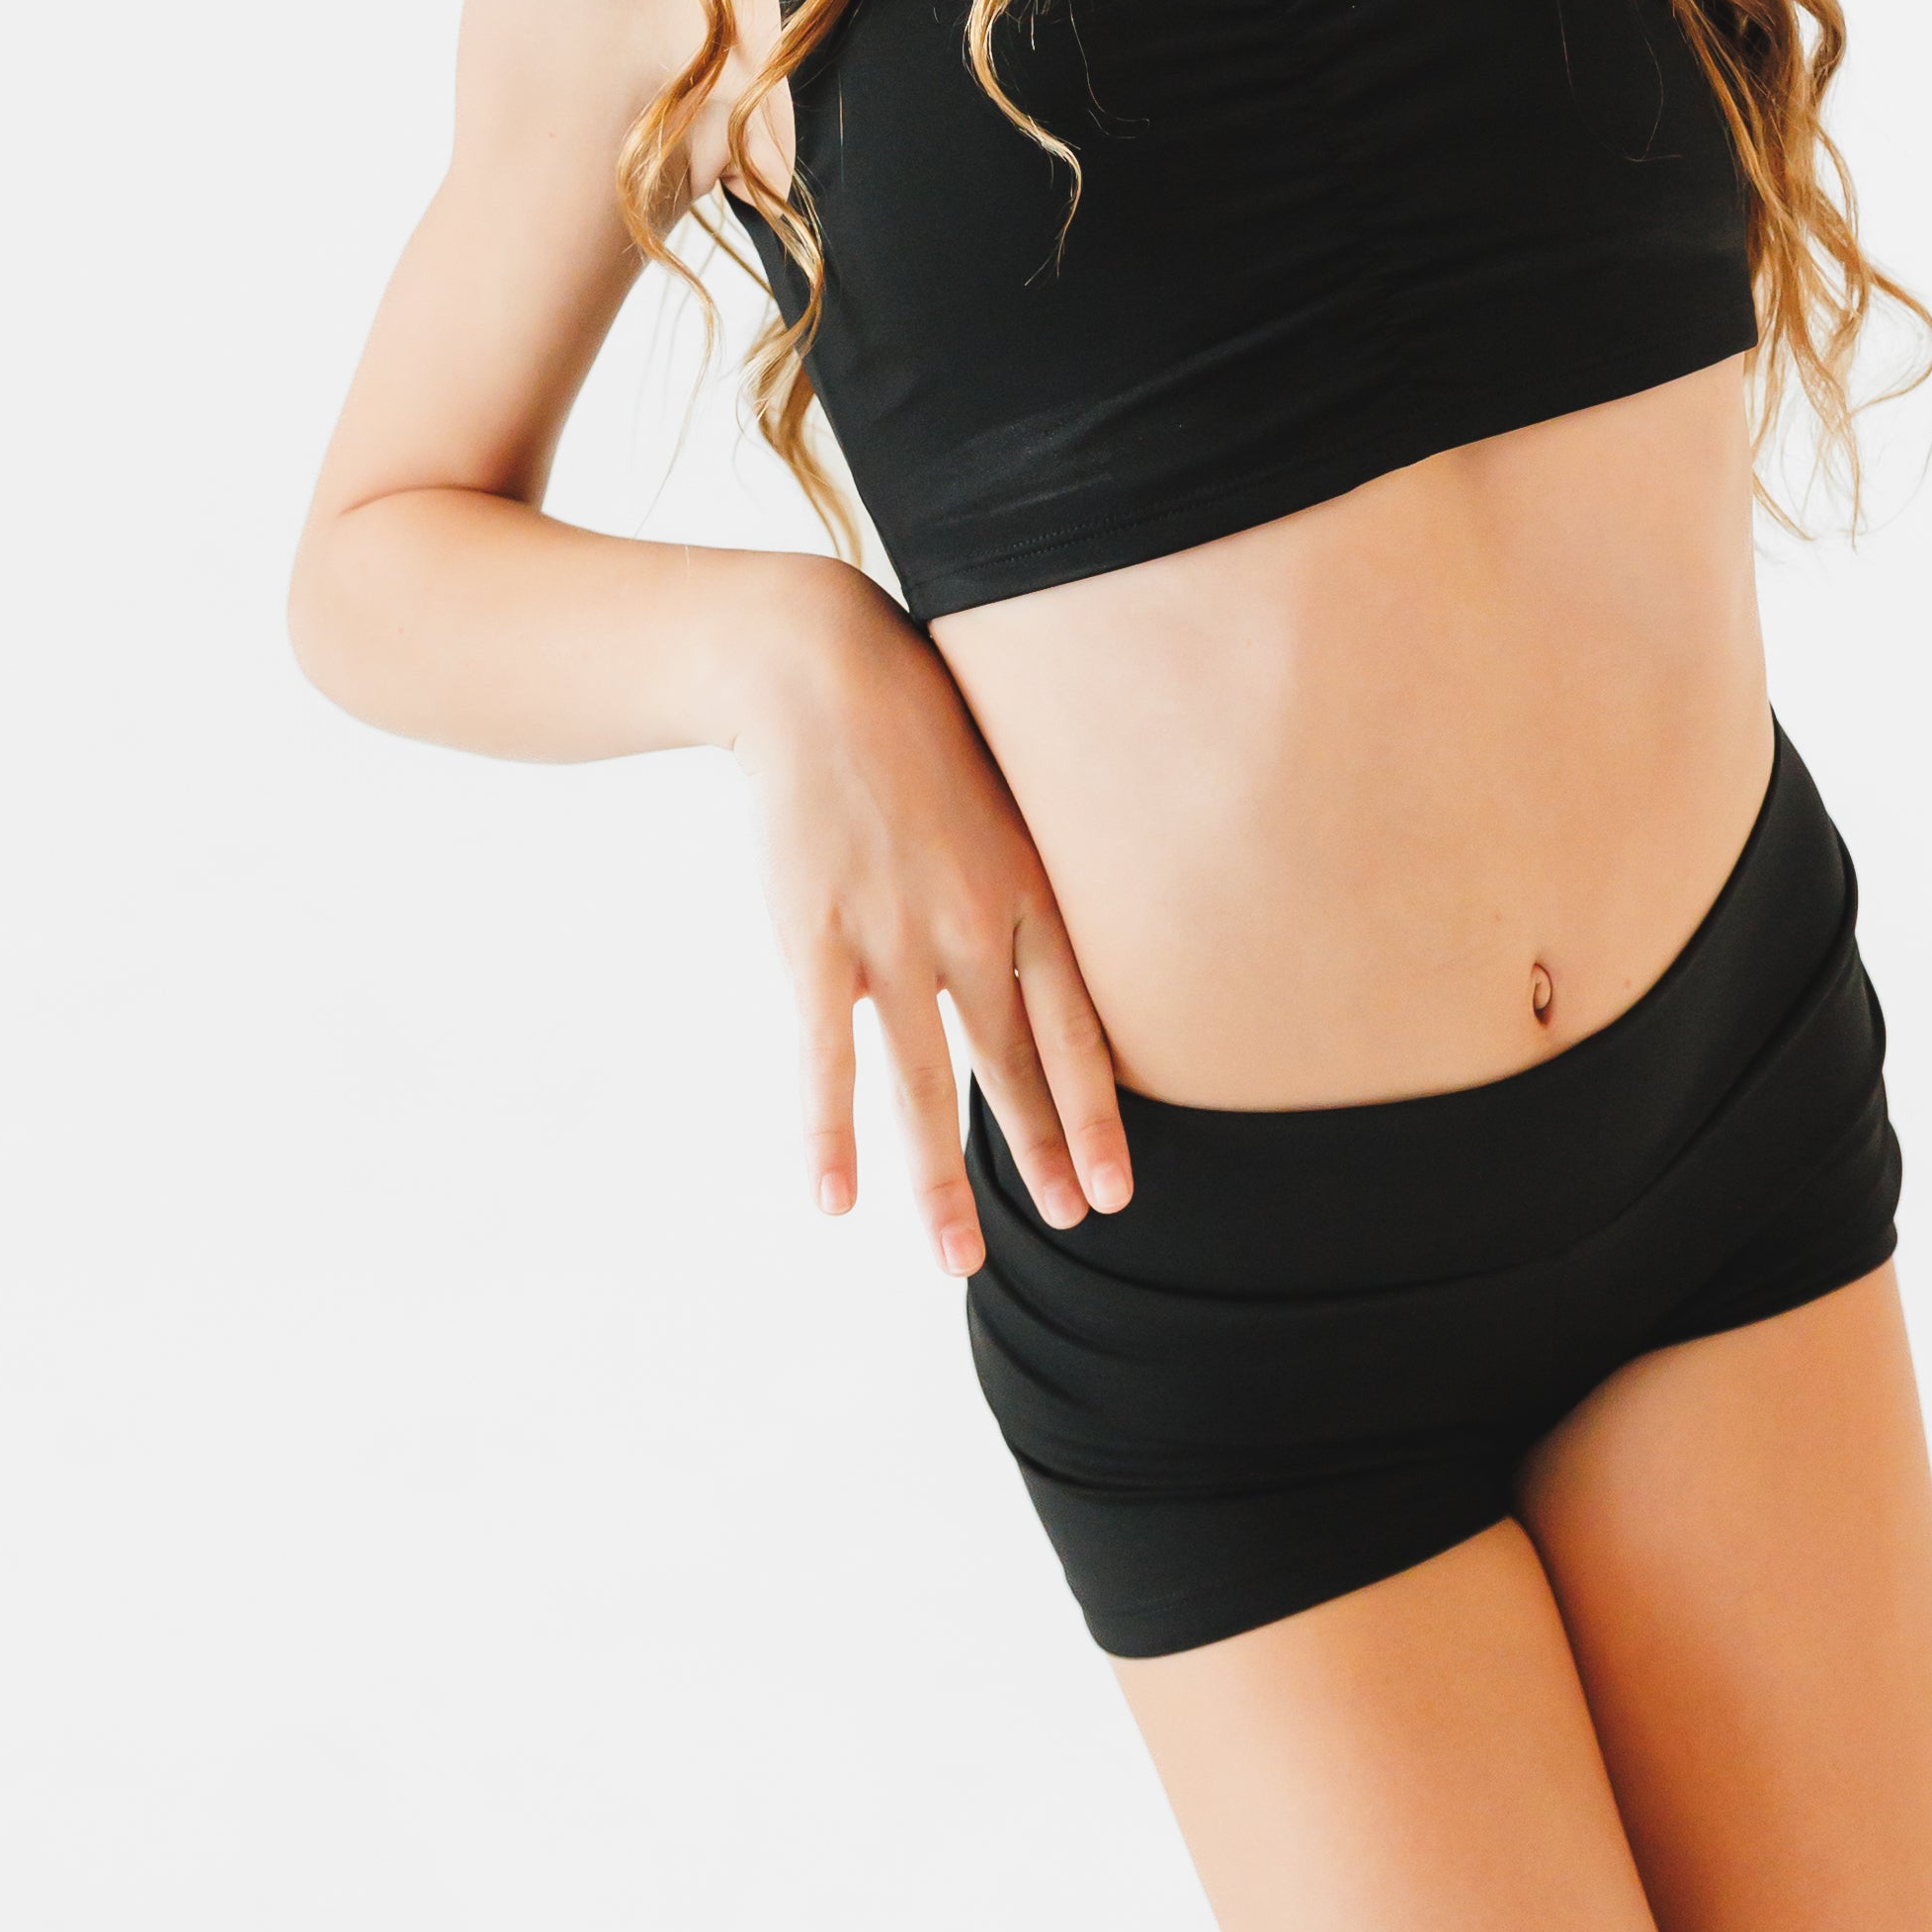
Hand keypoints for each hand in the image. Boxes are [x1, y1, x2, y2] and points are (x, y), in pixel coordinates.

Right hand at [727, 563, 1132, 1271]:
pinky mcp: (815, 938)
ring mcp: (892, 938)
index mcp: (1028, 889)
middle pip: (1013, 1068)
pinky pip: (827, 1057)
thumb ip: (1028, 873)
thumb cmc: (914, 725)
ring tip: (956, 1262)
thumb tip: (1057, 941)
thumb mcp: (1003, 791)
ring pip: (926, 1085)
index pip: (1079, 1028)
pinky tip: (834, 1200)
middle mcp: (972, 926)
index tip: (1116, 1191)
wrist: (815, 669)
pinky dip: (830, 1134)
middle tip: (1067, 1228)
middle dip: (1042, 1156)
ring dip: (942, 1182)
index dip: (1098, 1114)